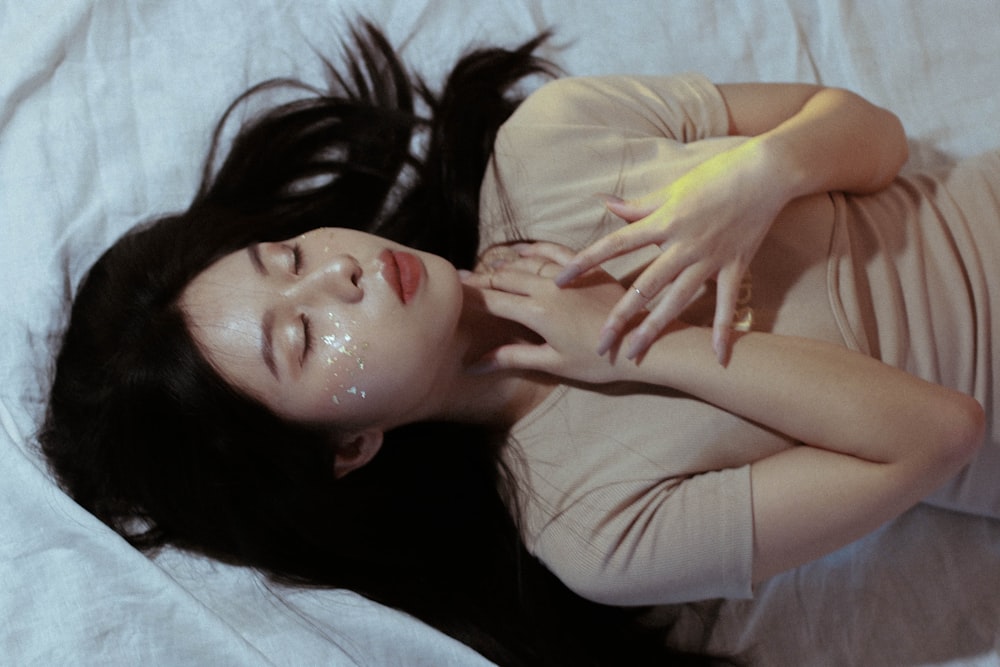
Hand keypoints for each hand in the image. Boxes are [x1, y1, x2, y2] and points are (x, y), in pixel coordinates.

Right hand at [463, 242, 643, 384]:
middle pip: (504, 277)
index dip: (469, 296)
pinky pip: (553, 250)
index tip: (450, 292)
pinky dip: (533, 248)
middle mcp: (547, 287)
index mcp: (536, 312)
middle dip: (482, 279)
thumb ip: (510, 358)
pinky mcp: (586, 269)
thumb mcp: (551, 363)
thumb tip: (473, 365)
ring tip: (486, 268)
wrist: (640, 343)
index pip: (492, 300)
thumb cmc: (597, 360)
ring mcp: (567, 275)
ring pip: (525, 262)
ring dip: (503, 265)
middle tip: (461, 281)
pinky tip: (521, 249)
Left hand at [555, 140, 786, 362]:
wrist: (766, 173)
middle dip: (619, 316)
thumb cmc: (716, 175)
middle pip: (643, 286)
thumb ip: (637, 206)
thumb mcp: (672, 188)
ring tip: (634, 354)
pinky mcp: (734, 266)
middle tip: (598, 343)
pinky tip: (717, 358)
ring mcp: (709, 259)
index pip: (614, 245)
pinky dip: (723, 330)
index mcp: (662, 222)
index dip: (585, 263)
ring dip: (655, 329)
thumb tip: (603, 204)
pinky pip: (726, 304)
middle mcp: (682, 244)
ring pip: (676, 300)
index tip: (559, 281)